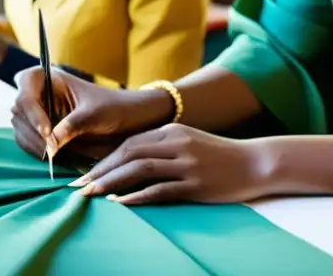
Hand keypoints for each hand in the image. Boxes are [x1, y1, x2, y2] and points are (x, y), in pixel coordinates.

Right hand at [10, 66, 172, 160]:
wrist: (128, 120)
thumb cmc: (114, 108)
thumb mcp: (95, 115)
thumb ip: (71, 127)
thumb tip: (50, 146)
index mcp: (50, 77)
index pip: (25, 91)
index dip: (33, 112)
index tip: (48, 132)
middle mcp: (39, 92)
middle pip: (19, 113)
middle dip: (34, 133)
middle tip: (52, 152)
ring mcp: (37, 111)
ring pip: (20, 129)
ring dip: (34, 145)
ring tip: (56, 156)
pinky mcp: (40, 130)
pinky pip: (28, 142)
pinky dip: (37, 152)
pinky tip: (54, 158)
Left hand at [70, 124, 273, 204]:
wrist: (255, 162)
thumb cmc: (220, 155)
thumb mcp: (190, 141)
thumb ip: (163, 146)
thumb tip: (129, 161)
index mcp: (174, 130)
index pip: (130, 142)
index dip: (104, 158)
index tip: (84, 173)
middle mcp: (178, 143)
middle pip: (130, 153)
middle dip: (100, 170)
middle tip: (77, 186)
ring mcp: (187, 163)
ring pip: (140, 169)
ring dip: (111, 182)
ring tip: (90, 195)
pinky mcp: (195, 184)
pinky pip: (160, 189)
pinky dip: (137, 196)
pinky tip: (119, 203)